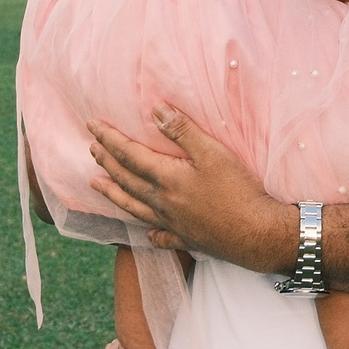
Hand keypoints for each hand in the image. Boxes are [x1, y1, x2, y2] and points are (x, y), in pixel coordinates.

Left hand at [87, 106, 293, 271]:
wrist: (257, 234)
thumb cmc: (238, 190)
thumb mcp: (213, 153)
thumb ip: (182, 131)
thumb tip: (155, 110)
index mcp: (166, 178)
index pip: (129, 154)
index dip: (109, 138)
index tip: (92, 125)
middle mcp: (162, 202)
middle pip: (126, 179)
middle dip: (107, 161)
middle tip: (92, 148)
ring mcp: (172, 223)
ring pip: (133, 207)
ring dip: (113, 193)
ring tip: (96, 184)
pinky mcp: (187, 239)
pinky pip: (162, 236)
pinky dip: (151, 233)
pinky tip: (147, 232)